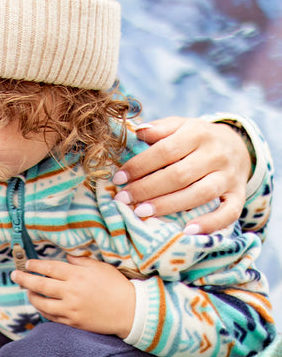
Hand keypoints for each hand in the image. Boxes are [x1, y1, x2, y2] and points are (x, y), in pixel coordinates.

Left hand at [11, 255, 134, 337]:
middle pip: (41, 284)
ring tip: (27, 291)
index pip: (50, 268)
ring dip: (31, 296)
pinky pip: (52, 317)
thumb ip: (80, 262)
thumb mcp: (99, 267)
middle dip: (25, 279)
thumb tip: (65, 259)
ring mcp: (71, 309)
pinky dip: (44, 310)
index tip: (27, 264)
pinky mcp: (74, 322)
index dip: (35, 265)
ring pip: (42, 303)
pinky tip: (40, 305)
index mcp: (77, 275)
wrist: (131, 311)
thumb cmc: (116, 286)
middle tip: (15, 275)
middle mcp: (71, 292)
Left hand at [113, 117, 250, 234]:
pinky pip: (229, 213)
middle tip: (123, 199)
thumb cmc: (197, 138)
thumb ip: (159, 128)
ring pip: (199, 194)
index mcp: (198, 134)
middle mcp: (216, 155)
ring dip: (168, 205)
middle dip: (147, 189)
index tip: (118, 178)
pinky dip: (210, 224)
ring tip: (142, 212)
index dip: (139, 165)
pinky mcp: (238, 195)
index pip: (165, 151)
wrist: (238, 146)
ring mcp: (229, 177)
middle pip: (179, 175)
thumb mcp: (180, 125)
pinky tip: (187, 231)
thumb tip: (137, 131)